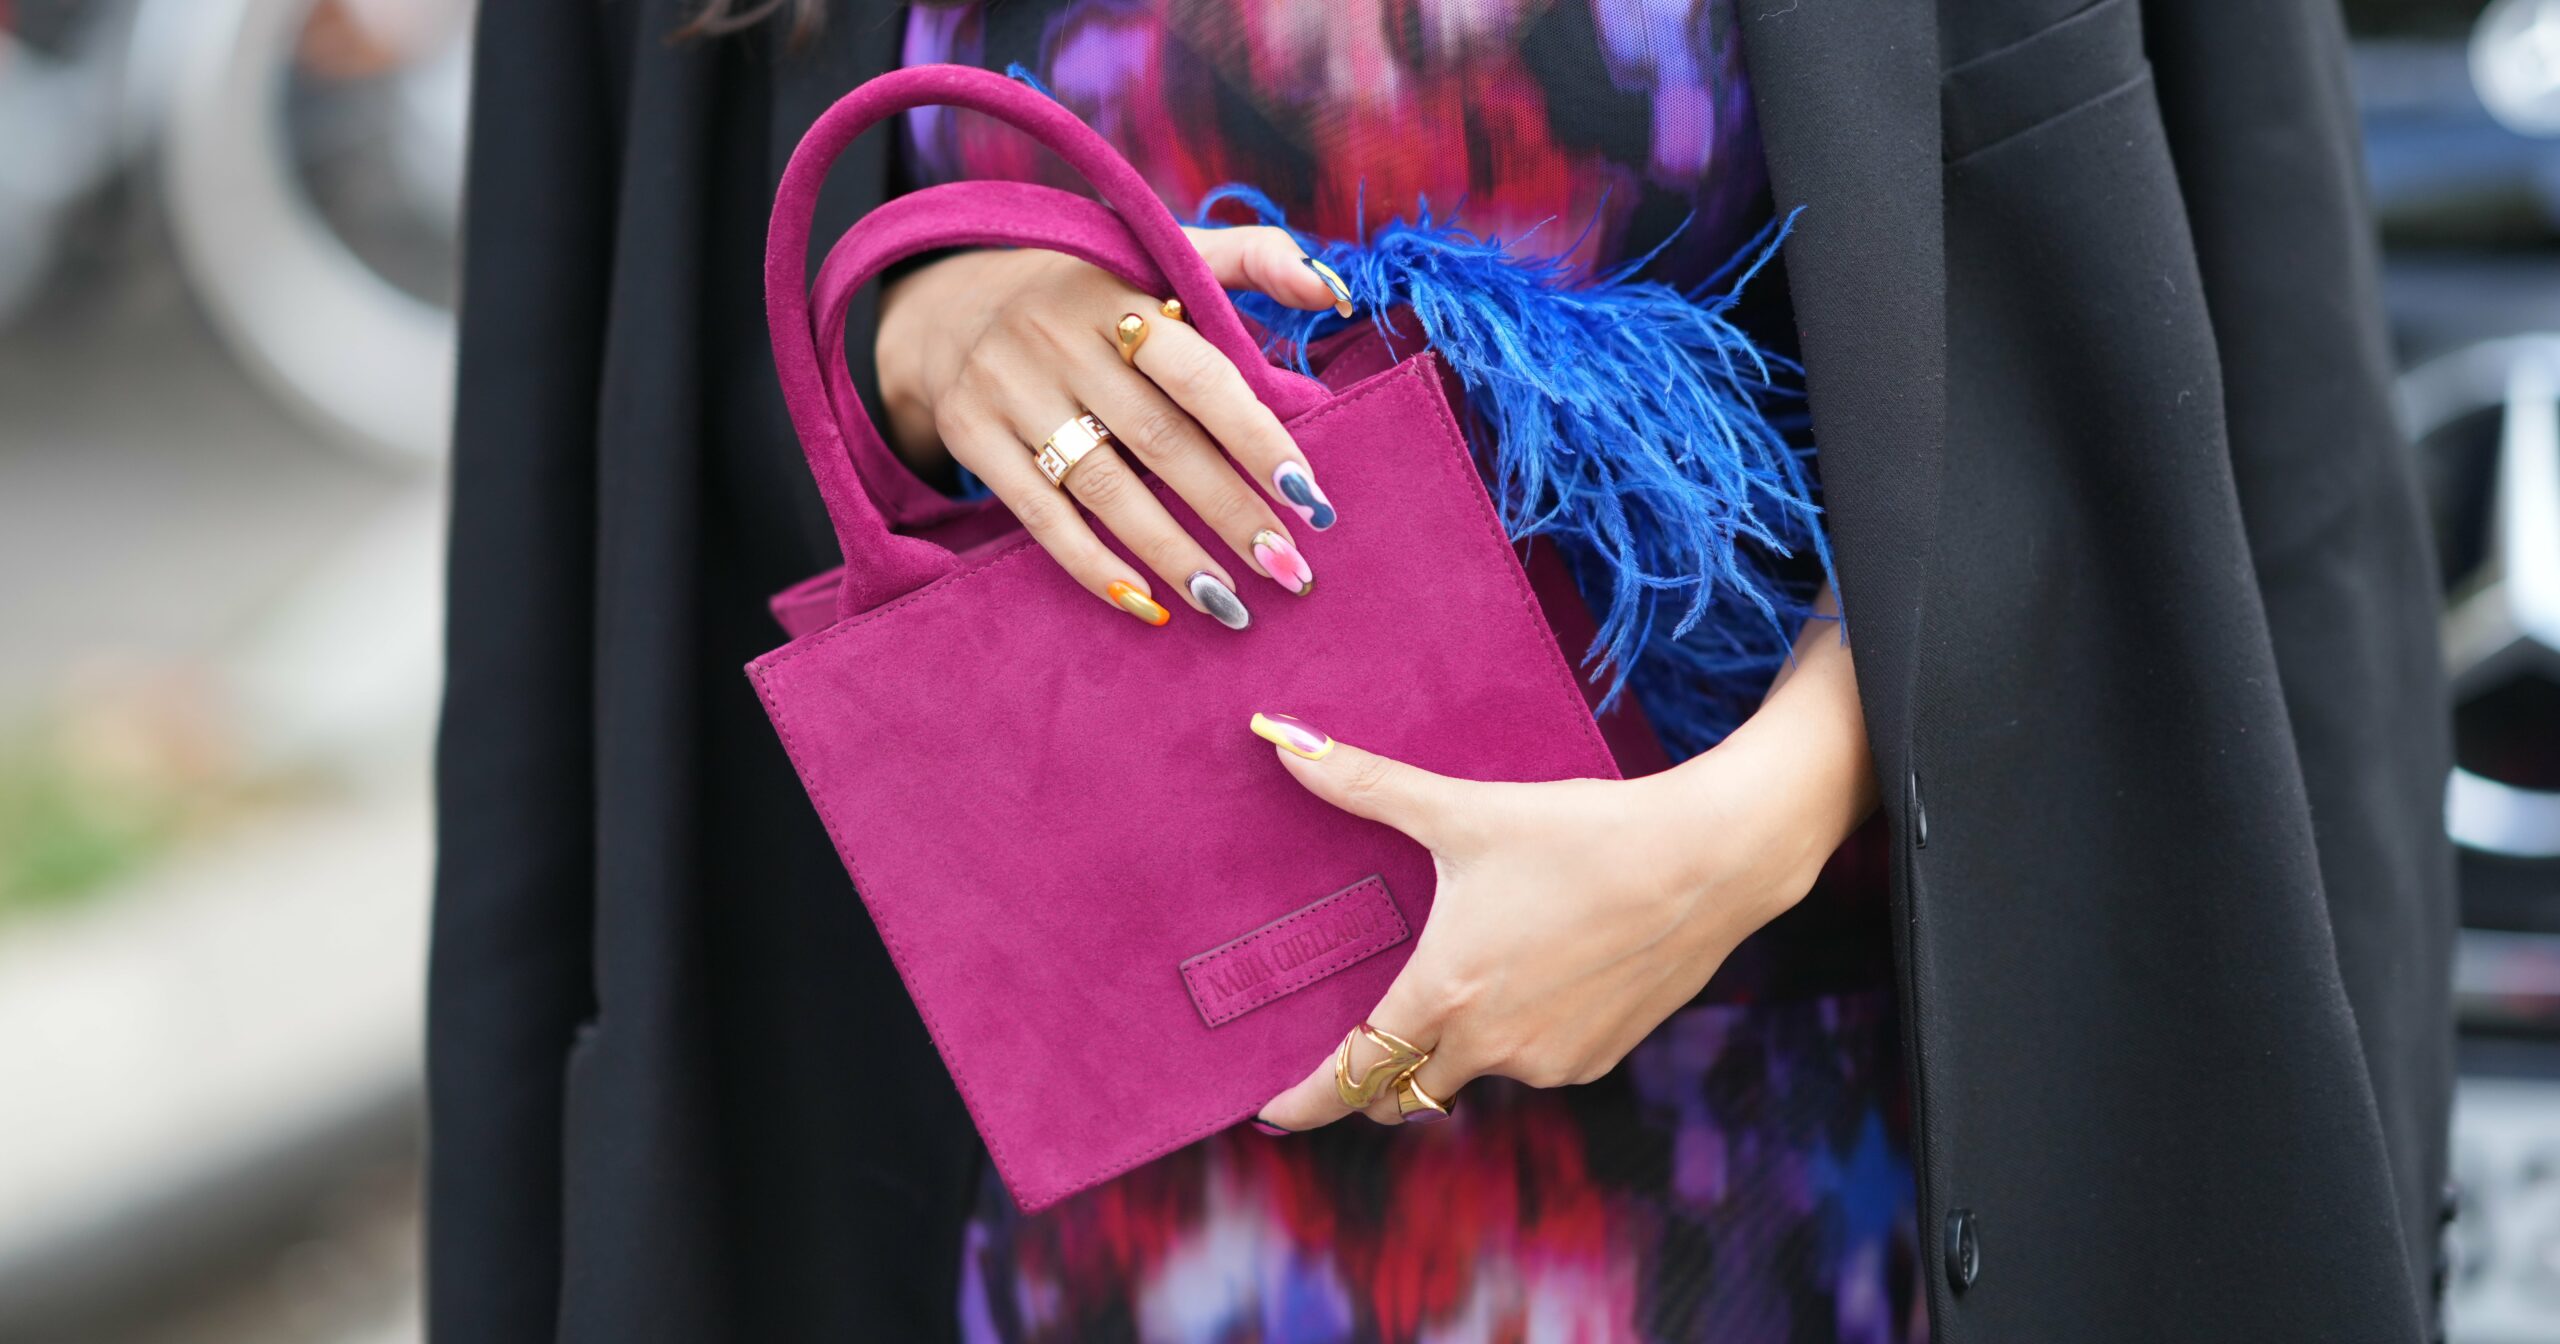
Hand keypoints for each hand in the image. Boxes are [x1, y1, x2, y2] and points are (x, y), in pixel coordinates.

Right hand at [873, 227, 1352, 628]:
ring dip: (1174, 554)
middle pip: (1160, 441)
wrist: (949, 306)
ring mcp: (1006, 388)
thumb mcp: (1157, 252)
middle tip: (1289, 568)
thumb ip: (1253, 258)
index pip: (1200, 374)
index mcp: (1118, 293)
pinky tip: (1150, 605)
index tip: (1311, 498)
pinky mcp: (971, 435)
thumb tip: (1334, 288)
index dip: (1257, 438)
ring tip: (1231, 604)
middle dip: (1231, 513)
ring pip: (1105, 489)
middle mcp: (1057, 338)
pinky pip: (1041, 517)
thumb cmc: (1091, 294)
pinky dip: (1096, 567)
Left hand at [1250, 593, 1876, 1129]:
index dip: (1308, 1101)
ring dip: (1458, 1048)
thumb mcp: (1464, 808)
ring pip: (1476, 1073)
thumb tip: (1277, 739)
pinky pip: (1536, 1063)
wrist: (1708, 860)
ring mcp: (1550, 1061)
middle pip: (1407, 1092)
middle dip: (1376, 1081)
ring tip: (1472, 983)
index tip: (1272, 1114)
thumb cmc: (1582, 832)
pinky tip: (1538, 981)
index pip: (1354, 1074)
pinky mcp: (1598, 1059)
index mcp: (1446, 993)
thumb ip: (1365, 783)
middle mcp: (1493, 1045)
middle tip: (1358, 1054)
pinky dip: (1520, 1038)